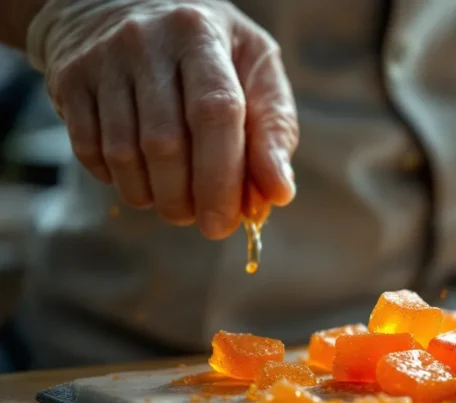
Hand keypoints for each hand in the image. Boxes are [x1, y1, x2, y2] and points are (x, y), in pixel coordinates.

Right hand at [28, 0, 297, 238]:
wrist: (122, 4)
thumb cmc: (211, 50)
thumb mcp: (254, 70)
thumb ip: (273, 128)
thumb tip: (278, 193)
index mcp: (200, 34)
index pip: (214, 112)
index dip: (223, 176)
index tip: (228, 222)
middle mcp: (145, 40)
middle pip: (166, 142)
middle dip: (188, 197)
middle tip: (205, 222)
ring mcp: (101, 58)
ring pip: (125, 153)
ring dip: (155, 196)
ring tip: (177, 204)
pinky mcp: (70, 78)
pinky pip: (90, 151)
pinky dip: (119, 181)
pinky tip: (142, 180)